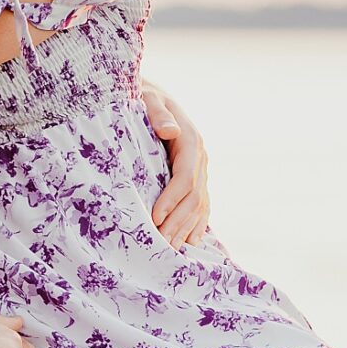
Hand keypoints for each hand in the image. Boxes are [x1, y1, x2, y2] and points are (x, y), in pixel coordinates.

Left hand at [142, 79, 210, 245]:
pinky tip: (188, 243)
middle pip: (194, 197)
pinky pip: (202, 205)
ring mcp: (202, 169)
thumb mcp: (149, 98)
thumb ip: (157, 113)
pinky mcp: (197, 177)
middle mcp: (201, 157)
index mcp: (191, 139)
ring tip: (170, 251)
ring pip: (199, 205)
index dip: (172, 199)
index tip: (155, 217)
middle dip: (177, 222)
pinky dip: (196, 225)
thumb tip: (169, 131)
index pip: (185, 176)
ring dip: (186, 229)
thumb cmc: (144, 98)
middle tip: (160, 244)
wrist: (153, 96)